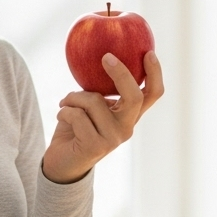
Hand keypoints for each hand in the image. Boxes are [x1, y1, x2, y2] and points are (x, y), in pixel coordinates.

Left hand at [42, 50, 163, 183]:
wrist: (61, 163)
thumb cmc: (75, 128)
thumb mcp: (90, 106)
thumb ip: (99, 89)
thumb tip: (101, 55)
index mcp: (129, 115)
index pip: (152, 95)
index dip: (154, 74)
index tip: (148, 53)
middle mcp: (126, 128)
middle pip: (134, 97)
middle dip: (121, 74)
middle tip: (106, 56)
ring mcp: (113, 139)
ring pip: (95, 102)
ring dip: (74, 97)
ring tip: (66, 102)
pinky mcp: (95, 146)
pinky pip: (77, 115)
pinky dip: (64, 110)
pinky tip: (62, 116)